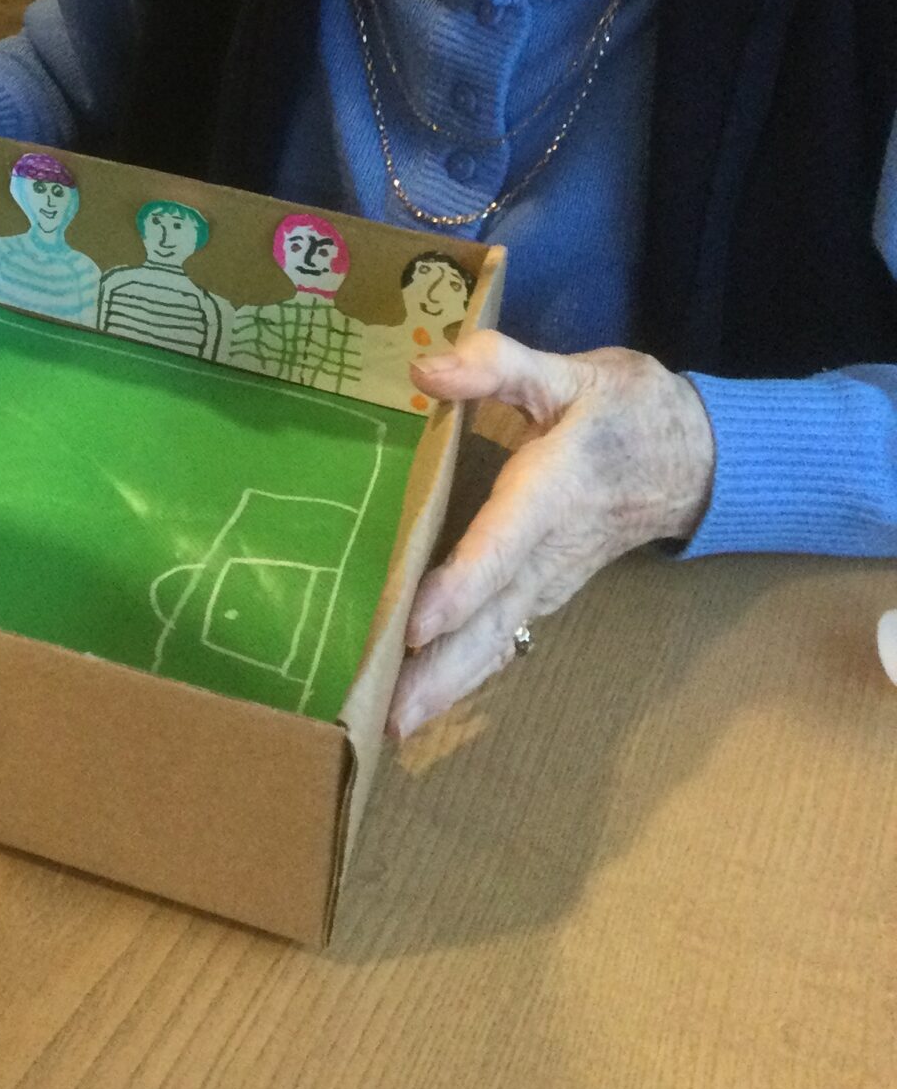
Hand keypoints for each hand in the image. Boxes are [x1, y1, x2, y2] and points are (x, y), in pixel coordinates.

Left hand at [388, 328, 715, 739]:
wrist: (700, 458)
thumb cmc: (628, 409)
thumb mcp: (569, 371)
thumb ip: (498, 365)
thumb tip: (426, 368)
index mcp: (554, 489)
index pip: (503, 543)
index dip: (462, 584)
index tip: (417, 623)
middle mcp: (552, 548)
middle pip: (495, 616)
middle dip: (443, 666)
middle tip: (388, 713)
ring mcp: (554, 578)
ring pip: (500, 637)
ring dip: (450, 683)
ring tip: (395, 723)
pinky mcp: (550, 589)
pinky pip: (507, 635)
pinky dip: (470, 671)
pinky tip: (429, 699)